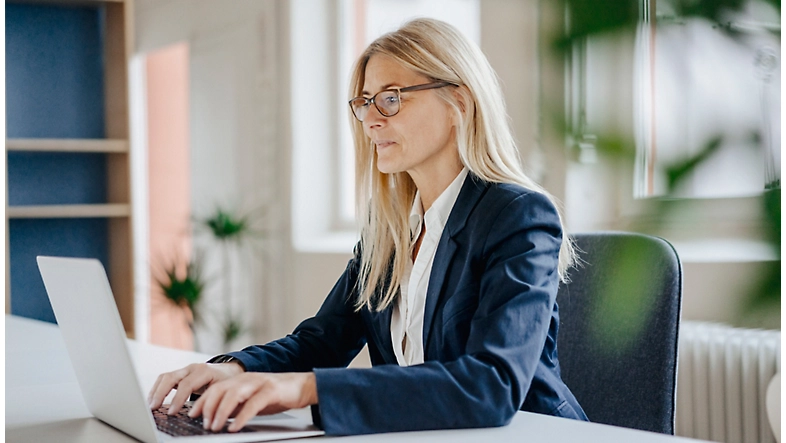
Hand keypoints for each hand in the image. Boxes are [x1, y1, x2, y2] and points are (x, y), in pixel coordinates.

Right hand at [147, 362, 244, 413]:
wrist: (229, 371)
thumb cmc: (227, 381)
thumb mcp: (222, 390)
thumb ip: (210, 400)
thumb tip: (197, 415)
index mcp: (204, 371)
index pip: (186, 384)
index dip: (177, 399)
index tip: (171, 412)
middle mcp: (192, 368)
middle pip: (170, 377)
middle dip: (160, 393)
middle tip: (154, 408)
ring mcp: (185, 370)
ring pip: (165, 377)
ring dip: (156, 391)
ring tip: (150, 405)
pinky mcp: (180, 374)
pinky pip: (165, 379)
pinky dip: (158, 389)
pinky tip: (154, 400)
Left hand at [188, 372, 317, 431]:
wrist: (303, 386)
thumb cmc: (276, 395)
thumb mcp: (251, 400)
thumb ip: (235, 405)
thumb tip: (216, 417)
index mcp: (239, 380)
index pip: (214, 388)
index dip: (201, 402)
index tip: (192, 415)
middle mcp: (246, 378)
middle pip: (220, 389)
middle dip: (208, 407)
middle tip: (203, 424)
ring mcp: (258, 383)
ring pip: (233, 394)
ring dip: (221, 412)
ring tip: (215, 427)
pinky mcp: (271, 390)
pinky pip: (253, 403)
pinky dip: (241, 416)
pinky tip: (235, 427)